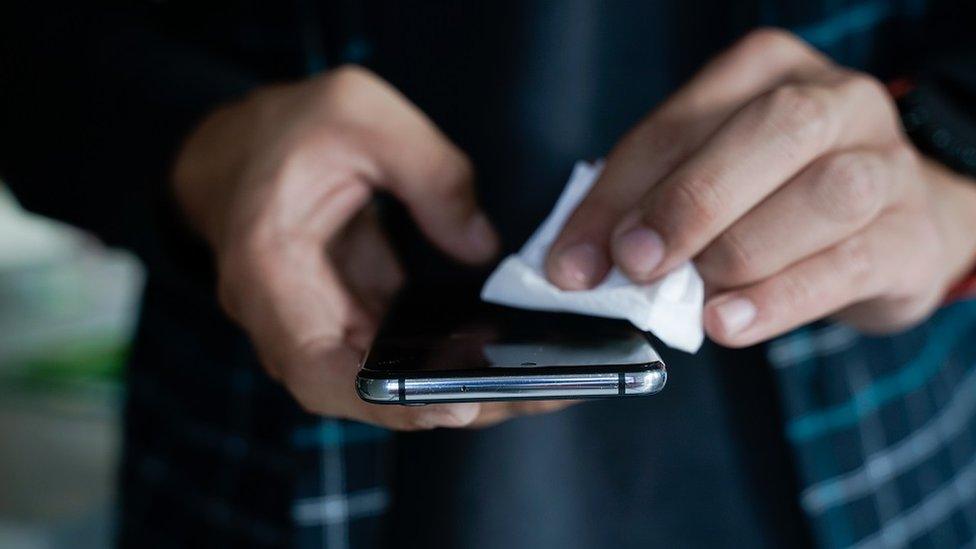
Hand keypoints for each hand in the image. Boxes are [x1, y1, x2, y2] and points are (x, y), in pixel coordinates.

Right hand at [174, 66, 567, 428]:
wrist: (236, 148)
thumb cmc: (285, 127)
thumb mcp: (362, 112)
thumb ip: (431, 174)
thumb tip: (481, 246)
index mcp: (269, 268)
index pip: (319, 368)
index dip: (385, 401)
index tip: (456, 407)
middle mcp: (284, 317)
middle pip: (364, 393)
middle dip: (447, 404)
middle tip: (531, 396)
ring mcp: (313, 325)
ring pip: (383, 383)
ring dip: (454, 389)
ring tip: (535, 383)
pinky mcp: (343, 319)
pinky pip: (393, 356)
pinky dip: (444, 359)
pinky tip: (503, 351)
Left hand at [546, 29, 975, 346]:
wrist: (896, 221)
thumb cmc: (778, 196)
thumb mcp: (711, 179)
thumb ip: (648, 205)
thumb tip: (578, 264)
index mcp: (766, 71)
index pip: (679, 123)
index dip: (617, 196)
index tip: (573, 262)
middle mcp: (835, 101)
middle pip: (770, 132)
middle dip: (689, 202)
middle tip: (636, 263)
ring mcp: (885, 163)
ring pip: (822, 196)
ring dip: (741, 252)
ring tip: (694, 300)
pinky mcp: (910, 235)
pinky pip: (849, 265)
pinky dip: (780, 300)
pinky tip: (730, 322)